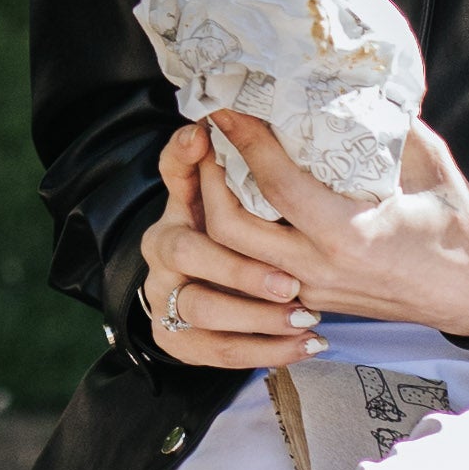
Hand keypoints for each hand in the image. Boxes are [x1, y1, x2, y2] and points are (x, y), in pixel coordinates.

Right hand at [138, 121, 311, 371]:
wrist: (198, 294)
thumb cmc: (236, 235)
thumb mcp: (241, 197)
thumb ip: (255, 164)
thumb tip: (258, 118)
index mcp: (177, 205)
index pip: (173, 174)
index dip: (183, 158)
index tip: (203, 138)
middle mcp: (161, 247)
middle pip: (188, 250)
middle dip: (240, 268)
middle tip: (290, 282)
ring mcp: (164, 295)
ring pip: (202, 306)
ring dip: (255, 316)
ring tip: (304, 317)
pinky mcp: (177, 339)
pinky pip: (218, 350)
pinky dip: (265, 351)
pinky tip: (306, 346)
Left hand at [194, 113, 468, 344]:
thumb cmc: (459, 226)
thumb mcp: (430, 164)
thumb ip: (386, 125)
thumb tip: (348, 79)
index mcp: (350, 233)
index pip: (275, 183)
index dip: (244, 140)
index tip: (225, 106)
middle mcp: (321, 267)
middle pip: (231, 227)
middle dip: (207, 179)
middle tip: (208, 140)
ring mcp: (313, 290)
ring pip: (234, 255)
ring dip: (215, 210)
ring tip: (215, 167)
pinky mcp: (313, 300)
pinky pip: (258, 270)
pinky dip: (240, 236)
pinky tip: (242, 201)